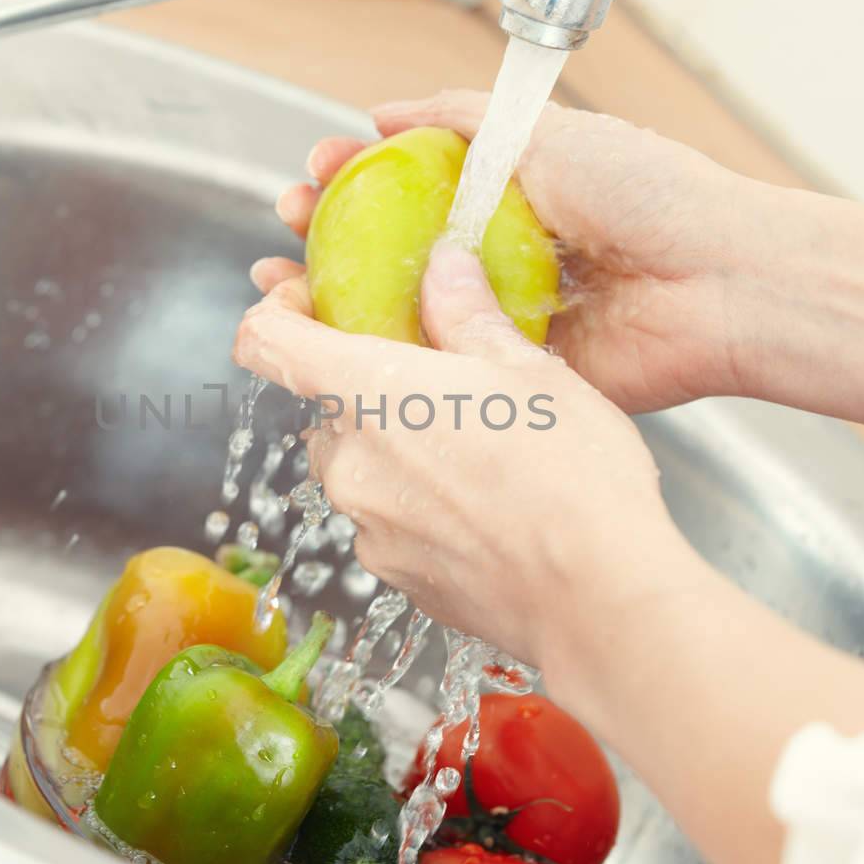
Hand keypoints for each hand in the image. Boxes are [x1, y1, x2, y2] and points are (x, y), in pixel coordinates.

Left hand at [234, 241, 694, 665]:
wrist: (598, 597)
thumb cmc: (571, 474)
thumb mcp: (531, 369)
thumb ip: (469, 315)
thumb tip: (444, 266)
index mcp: (367, 392)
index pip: (265, 341)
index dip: (275, 312)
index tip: (307, 302)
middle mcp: (349, 464)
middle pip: (324, 407)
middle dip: (369, 387)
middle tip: (442, 380)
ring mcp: (367, 528)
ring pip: (359, 466)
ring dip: (397, 448)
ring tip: (478, 447)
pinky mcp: (395, 577)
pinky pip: (388, 521)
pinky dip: (419, 504)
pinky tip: (485, 504)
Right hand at [275, 90, 763, 413]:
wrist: (720, 281)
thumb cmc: (649, 197)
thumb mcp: (548, 132)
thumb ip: (463, 119)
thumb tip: (387, 111)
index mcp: (505, 201)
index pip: (406, 189)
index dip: (353, 182)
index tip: (314, 174)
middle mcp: (496, 261)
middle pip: (391, 253)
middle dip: (328, 240)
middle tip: (288, 226)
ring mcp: (502, 321)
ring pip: (402, 315)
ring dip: (338, 301)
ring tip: (285, 279)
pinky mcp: (514, 377)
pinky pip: (442, 369)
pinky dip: (388, 360)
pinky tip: (337, 345)